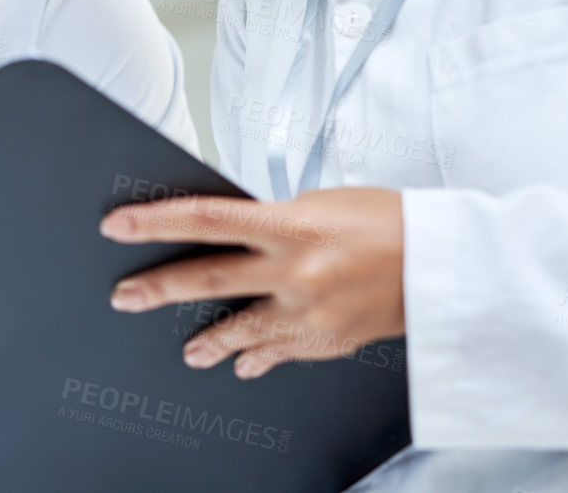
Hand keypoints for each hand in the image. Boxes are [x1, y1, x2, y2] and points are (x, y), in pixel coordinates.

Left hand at [99, 188, 404, 378]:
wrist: (448, 265)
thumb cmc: (389, 221)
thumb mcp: (321, 203)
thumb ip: (274, 220)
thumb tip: (237, 232)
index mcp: (290, 225)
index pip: (204, 218)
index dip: (155, 221)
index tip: (118, 225)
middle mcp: (294, 270)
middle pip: (207, 277)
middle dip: (158, 287)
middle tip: (125, 296)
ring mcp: (309, 311)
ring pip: (239, 328)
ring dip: (208, 340)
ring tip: (188, 350)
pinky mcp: (326, 340)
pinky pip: (279, 352)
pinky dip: (258, 357)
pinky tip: (242, 364)